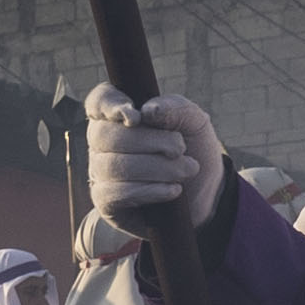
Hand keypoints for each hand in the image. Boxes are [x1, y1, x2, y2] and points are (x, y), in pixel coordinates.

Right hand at [87, 90, 222, 230]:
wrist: (206, 196)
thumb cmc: (193, 153)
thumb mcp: (194, 124)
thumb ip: (176, 108)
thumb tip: (147, 111)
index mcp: (120, 116)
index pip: (98, 101)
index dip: (109, 105)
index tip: (135, 117)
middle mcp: (103, 143)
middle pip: (104, 135)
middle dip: (149, 141)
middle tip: (180, 149)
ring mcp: (101, 173)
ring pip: (112, 166)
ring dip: (157, 168)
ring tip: (186, 171)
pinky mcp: (106, 202)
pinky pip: (115, 193)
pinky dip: (150, 190)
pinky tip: (173, 190)